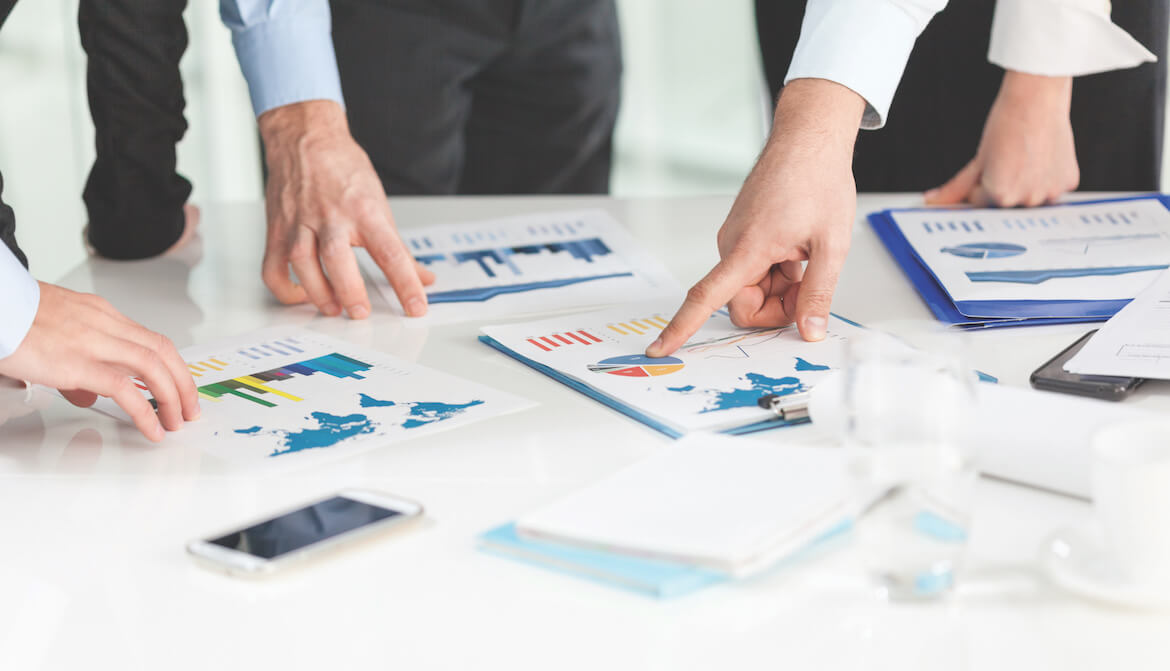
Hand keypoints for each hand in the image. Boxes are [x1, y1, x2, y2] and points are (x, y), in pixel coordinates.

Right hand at [0, 283, 199, 440]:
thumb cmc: (12, 319)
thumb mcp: (56, 337)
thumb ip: (79, 367)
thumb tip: (90, 396)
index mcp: (101, 314)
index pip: (151, 340)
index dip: (172, 366)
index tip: (180, 388)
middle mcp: (104, 323)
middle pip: (163, 351)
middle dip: (183, 383)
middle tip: (189, 409)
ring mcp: (93, 341)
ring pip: (153, 366)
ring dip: (172, 397)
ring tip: (176, 421)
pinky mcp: (77, 363)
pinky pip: (124, 389)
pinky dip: (146, 411)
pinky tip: (152, 428)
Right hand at [259, 101, 434, 318]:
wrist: (304, 136)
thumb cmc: (343, 168)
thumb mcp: (379, 203)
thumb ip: (399, 247)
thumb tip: (424, 277)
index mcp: (364, 210)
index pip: (390, 252)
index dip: (406, 283)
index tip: (416, 307)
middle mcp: (331, 216)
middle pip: (337, 257)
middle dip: (349, 290)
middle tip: (360, 313)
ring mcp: (300, 222)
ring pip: (301, 262)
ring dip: (318, 292)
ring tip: (334, 308)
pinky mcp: (277, 228)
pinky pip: (273, 266)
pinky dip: (285, 288)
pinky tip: (302, 295)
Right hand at [648, 79, 864, 356]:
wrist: (808, 139)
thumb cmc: (818, 181)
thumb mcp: (831, 245)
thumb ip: (819, 293)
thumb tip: (809, 332)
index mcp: (747, 248)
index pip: (705, 297)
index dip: (681, 328)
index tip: (660, 350)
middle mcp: (732, 245)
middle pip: (742, 304)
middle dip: (775, 306)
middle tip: (808, 284)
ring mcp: (735, 239)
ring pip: (751, 288)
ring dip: (780, 286)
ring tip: (805, 256)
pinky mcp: (742, 234)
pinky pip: (753, 270)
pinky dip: (777, 271)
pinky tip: (797, 249)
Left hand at [925, 71, 1077, 206]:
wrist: (1037, 99)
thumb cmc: (1006, 125)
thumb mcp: (978, 160)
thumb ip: (956, 188)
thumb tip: (933, 201)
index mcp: (1000, 196)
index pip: (981, 203)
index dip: (978, 185)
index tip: (984, 168)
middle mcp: (1027, 199)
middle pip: (1006, 203)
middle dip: (1001, 186)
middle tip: (1006, 159)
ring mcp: (1050, 192)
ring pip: (1030, 197)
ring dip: (1024, 185)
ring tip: (1023, 158)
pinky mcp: (1069, 182)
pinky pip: (1051, 188)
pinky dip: (1046, 178)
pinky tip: (1041, 158)